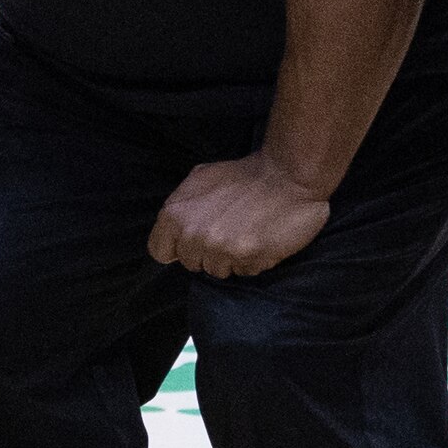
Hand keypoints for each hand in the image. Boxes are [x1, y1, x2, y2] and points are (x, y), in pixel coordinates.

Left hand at [149, 153, 330, 278]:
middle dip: (207, 252)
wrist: (289, 175)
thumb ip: (181, 207)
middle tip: (229, 231)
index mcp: (174, 215)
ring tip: (247, 233)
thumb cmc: (244, 175)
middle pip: (191, 264)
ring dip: (231, 258)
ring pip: (218, 271)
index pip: (159, 252)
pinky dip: (253, 261)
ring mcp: (220, 249)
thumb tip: (174, 231)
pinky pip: (244, 272)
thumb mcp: (200, 179)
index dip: (177, 248)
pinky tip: (262, 240)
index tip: (191, 243)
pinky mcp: (248, 259)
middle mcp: (193, 235)